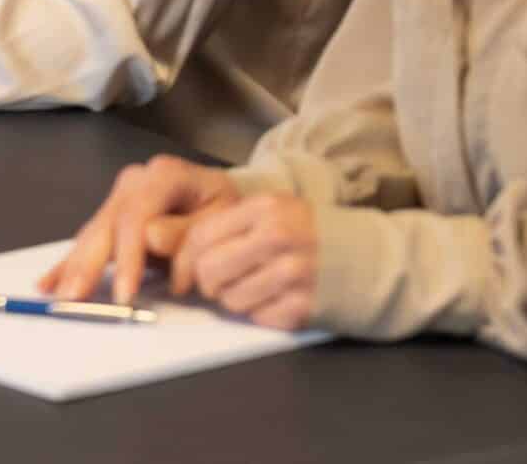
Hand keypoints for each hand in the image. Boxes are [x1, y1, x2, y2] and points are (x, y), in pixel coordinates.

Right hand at [42, 155, 243, 303]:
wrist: (224, 199)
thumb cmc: (226, 211)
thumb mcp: (223, 218)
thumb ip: (188, 231)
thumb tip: (149, 238)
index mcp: (165, 175)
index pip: (137, 216)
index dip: (128, 258)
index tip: (126, 293)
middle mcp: (135, 182)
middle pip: (105, 225)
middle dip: (89, 264)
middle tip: (76, 296)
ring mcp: (120, 198)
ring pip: (92, 234)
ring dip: (75, 267)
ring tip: (59, 294)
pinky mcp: (112, 216)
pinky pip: (88, 241)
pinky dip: (70, 263)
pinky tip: (49, 281)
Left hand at [167, 194, 320, 330]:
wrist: (374, 260)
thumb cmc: (309, 236)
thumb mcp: (270, 215)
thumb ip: (222, 226)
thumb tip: (152, 238)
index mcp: (266, 208)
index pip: (201, 235)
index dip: (183, 260)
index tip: (182, 274)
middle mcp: (280, 237)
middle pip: (210, 270)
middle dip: (206, 284)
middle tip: (217, 284)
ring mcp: (296, 273)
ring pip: (230, 299)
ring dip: (233, 301)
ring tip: (254, 288)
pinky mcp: (306, 306)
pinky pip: (258, 318)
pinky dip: (260, 314)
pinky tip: (277, 300)